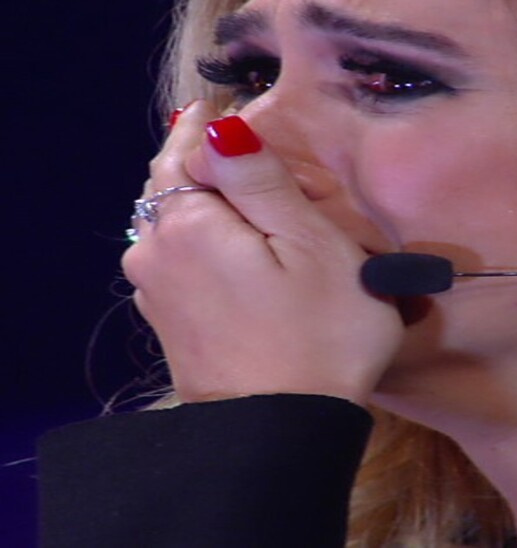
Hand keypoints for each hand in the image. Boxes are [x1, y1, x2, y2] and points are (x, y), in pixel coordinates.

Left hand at [122, 101, 403, 404]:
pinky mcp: (171, 325)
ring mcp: (157, 293)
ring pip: (174, 222)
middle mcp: (154, 253)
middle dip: (213, 165)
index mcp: (185, 223)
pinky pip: (180, 260)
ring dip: (212, 206)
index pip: (187, 146)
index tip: (262, 130)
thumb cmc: (318, 335)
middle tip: (268, 164)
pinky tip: (244, 255)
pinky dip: (208, 244)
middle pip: (174, 184)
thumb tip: (221, 127)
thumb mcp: (310, 243)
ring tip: (262, 207)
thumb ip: (261, 179)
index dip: (225, 134)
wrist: (287, 433)